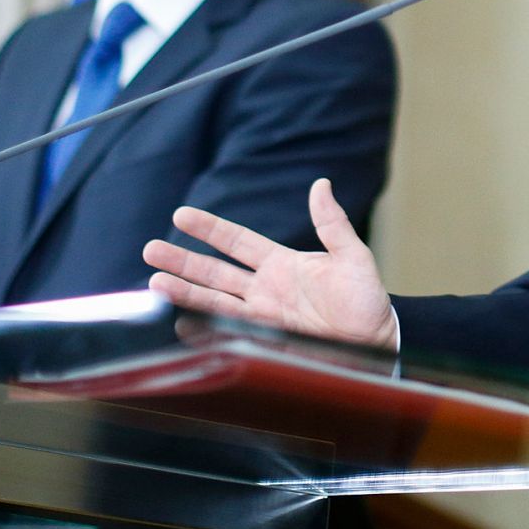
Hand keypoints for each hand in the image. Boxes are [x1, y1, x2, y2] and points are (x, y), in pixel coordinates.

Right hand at [143, 178, 396, 349]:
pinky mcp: (266, 340)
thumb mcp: (353, 257)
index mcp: (283, 264)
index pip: (238, 242)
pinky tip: (180, 321)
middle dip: (183, 259)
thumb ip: (332, 224)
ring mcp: (263, 316)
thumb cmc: (368, 300)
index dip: (210, 229)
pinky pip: (228, 331)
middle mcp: (266, 289)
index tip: (181, 215)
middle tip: (151, 249)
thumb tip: (321, 185)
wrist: (378, 342)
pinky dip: (204, 327)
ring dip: (185, 290)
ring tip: (154, 281)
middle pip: (215, 271)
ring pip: (214, 300)